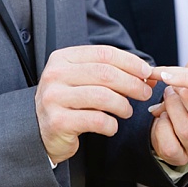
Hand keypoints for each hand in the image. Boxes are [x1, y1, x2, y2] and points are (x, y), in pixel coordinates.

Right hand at [35, 45, 153, 163]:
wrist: (40, 133)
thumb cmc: (68, 104)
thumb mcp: (82, 80)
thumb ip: (108, 72)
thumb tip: (147, 72)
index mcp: (62, 58)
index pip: (104, 53)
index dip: (130, 62)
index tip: (147, 72)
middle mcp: (55, 75)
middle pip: (105, 73)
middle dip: (132, 83)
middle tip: (145, 92)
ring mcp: (54, 98)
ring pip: (103, 96)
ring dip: (123, 104)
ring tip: (127, 111)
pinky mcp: (58, 121)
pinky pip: (97, 120)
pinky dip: (111, 124)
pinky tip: (112, 126)